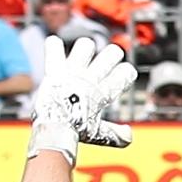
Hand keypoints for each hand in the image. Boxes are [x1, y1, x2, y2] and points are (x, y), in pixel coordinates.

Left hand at [34, 29, 136, 147]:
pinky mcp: (54, 69)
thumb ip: (115, 135)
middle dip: (112, 55)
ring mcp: (72, 72)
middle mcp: (90, 78)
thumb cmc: (75, 131)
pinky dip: (54, 46)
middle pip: (112, 52)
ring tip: (81, 58)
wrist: (53, 129)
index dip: (127, 73)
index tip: (121, 77)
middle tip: (104, 63)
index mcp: (103, 93)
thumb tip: (129, 136)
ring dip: (85, 49)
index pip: (126, 72)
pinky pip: (54, 46)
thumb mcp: (98, 134)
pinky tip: (56, 49)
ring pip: (86, 45)